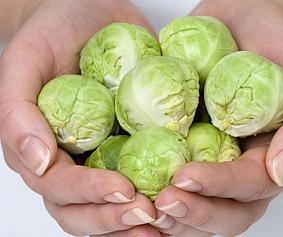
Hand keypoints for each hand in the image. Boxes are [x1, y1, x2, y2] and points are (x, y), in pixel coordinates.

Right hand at [0, 0, 159, 235]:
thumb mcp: (26, 61)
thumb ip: (18, 113)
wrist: (88, 15)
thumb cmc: (52, 33)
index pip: (59, 187)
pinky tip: (179, 198)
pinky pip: (140, 174)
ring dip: (135, 219)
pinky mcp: (128, 141)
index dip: (89, 195)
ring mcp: (99, 154)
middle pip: (83, 209)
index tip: (125, 191)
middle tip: (150, 214)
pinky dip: (156, 193)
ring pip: (110, 204)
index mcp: (41, 148)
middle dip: (114, 218)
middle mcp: (70, 159)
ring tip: (166, 218)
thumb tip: (39, 162)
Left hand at [151, 0, 282, 235]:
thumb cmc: (277, 42)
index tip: (184, 177)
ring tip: (143, 204)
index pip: (248, 186)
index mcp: (267, 155)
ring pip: (196, 203)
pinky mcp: (183, 142)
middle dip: (193, 212)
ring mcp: (209, 156)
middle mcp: (238, 164)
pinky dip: (150, 187)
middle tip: (161, 202)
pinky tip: (129, 185)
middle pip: (224, 210)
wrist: (244, 20)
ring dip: (171, 213)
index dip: (219, 187)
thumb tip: (282, 172)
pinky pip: (166, 172)